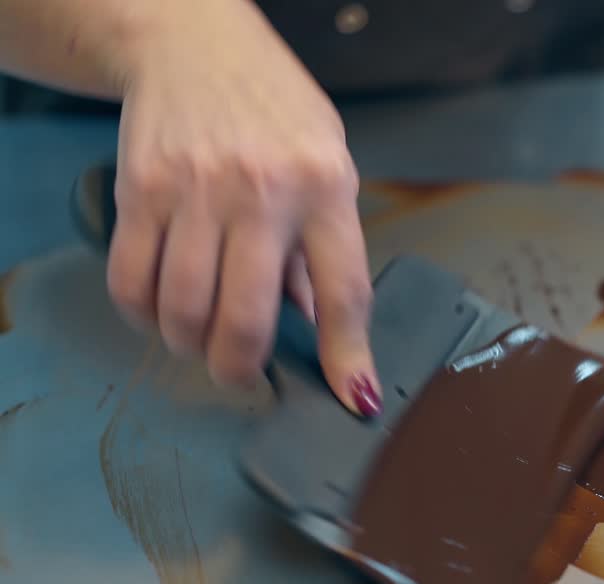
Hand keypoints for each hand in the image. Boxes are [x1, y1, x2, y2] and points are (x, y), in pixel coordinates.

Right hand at [107, 3, 381, 415]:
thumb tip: (317, 330)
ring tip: (201, 340)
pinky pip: (132, 281)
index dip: (348, 355)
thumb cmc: (277, 113)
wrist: (194, 46)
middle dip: (242, 369)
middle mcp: (262, 192)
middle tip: (243, 376)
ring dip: (190, 345)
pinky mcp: (140, 190)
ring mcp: (195, 191)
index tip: (352, 398)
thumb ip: (322, 247)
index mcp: (326, 188)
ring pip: (183, 310)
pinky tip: (160, 311)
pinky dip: (144, 315)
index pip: (343, 291)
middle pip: (246, 318)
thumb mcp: (327, 166)